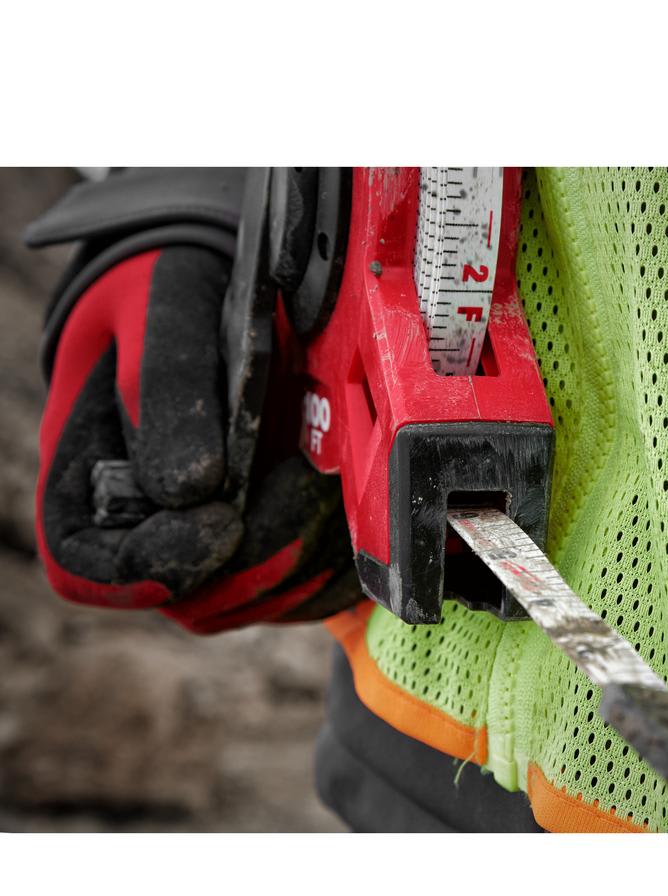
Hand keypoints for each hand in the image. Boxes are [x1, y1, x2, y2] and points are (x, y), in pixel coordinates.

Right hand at [37, 244, 359, 632]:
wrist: (216, 298)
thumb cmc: (171, 298)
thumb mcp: (161, 313)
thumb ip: (165, 391)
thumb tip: (188, 486)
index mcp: (88, 491)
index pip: (98, 571)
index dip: (162, 562)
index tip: (221, 518)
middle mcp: (148, 536)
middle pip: (198, 596)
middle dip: (262, 549)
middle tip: (306, 477)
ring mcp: (212, 551)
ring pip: (262, 597)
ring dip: (312, 548)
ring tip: (332, 471)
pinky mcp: (270, 550)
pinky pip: (311, 587)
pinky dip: (341, 556)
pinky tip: (351, 496)